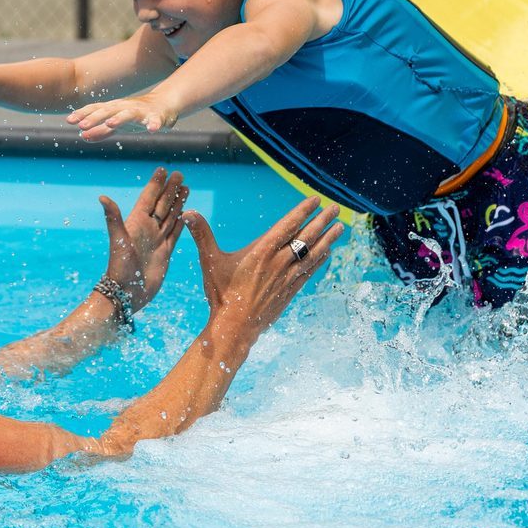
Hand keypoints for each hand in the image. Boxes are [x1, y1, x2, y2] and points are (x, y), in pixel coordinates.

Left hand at [67, 96, 177, 141]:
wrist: (163, 105)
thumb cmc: (136, 115)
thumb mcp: (116, 124)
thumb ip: (100, 131)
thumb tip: (82, 136)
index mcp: (114, 109)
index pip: (96, 110)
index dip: (83, 114)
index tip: (69, 121)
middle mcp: (125, 107)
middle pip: (108, 111)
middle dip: (95, 117)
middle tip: (82, 125)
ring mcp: (141, 111)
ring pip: (129, 114)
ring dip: (120, 118)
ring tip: (110, 123)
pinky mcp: (156, 117)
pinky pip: (155, 121)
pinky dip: (154, 124)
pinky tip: (152, 129)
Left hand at [99, 168, 187, 310]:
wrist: (127, 293)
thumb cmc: (119, 267)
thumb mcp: (117, 240)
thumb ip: (113, 218)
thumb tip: (102, 197)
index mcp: (136, 223)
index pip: (148, 198)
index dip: (155, 184)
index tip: (162, 169)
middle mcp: (147, 229)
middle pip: (162, 203)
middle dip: (170, 189)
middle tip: (179, 173)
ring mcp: (157, 240)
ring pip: (170, 216)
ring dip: (177, 202)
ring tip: (186, 187)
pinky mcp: (165, 252)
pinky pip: (176, 232)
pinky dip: (182, 221)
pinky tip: (187, 212)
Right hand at [184, 196, 342, 335]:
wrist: (235, 328)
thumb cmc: (221, 294)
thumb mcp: (210, 261)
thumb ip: (202, 235)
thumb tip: (187, 213)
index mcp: (262, 252)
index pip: (288, 226)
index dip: (303, 211)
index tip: (315, 200)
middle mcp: (279, 262)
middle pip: (306, 237)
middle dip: (321, 221)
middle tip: (335, 208)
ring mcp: (287, 277)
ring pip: (313, 253)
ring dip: (328, 239)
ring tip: (340, 227)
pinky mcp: (290, 291)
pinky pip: (310, 271)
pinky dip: (320, 259)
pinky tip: (328, 252)